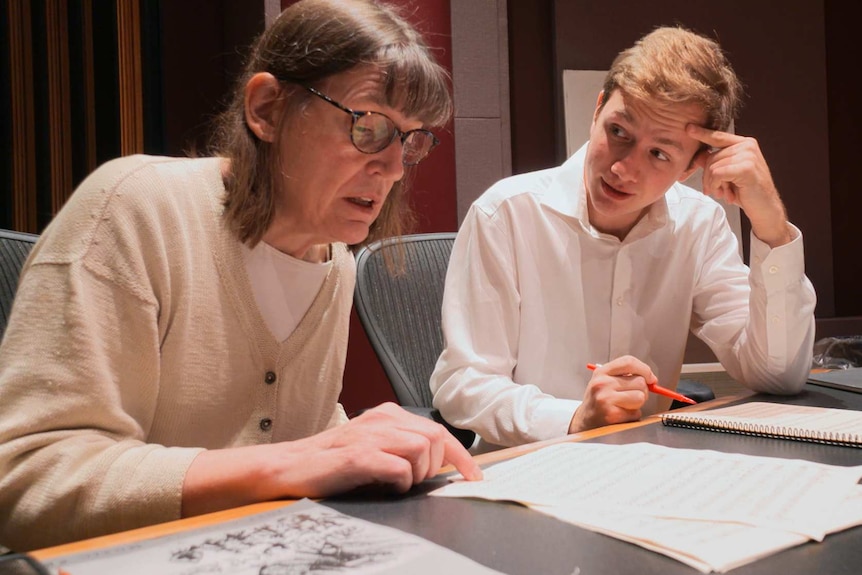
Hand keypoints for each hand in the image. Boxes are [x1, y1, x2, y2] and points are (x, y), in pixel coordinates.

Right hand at [282, 403, 482, 495]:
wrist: (290, 466)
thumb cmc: (332, 462)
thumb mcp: (373, 446)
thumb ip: (401, 448)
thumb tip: (437, 466)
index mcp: (388, 415)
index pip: (438, 430)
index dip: (462, 457)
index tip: (474, 477)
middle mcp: (383, 419)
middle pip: (436, 437)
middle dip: (433, 466)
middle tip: (412, 481)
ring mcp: (371, 436)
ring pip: (422, 449)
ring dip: (417, 474)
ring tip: (396, 483)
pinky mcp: (359, 456)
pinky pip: (400, 468)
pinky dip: (400, 482)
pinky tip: (385, 485)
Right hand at [568, 356, 654, 432]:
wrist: (585, 421)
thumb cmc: (599, 400)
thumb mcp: (605, 381)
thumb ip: (625, 375)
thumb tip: (652, 379)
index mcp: (601, 372)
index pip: (629, 362)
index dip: (645, 369)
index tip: (651, 378)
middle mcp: (602, 384)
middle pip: (640, 381)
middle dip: (642, 390)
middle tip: (632, 396)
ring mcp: (606, 399)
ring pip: (640, 397)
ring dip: (638, 404)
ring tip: (626, 405)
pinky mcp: (612, 415)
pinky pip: (636, 413)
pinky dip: (633, 415)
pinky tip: (621, 415)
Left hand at [687, 125, 792, 247]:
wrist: (764, 208)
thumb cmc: (746, 192)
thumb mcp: (727, 176)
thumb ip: (714, 164)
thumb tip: (697, 156)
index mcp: (744, 144)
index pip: (718, 137)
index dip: (703, 133)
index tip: (688, 128)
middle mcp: (747, 146)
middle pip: (711, 156)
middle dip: (708, 177)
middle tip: (717, 191)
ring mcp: (748, 155)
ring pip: (712, 166)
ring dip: (713, 184)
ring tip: (724, 193)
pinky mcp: (746, 167)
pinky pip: (717, 173)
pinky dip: (717, 185)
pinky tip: (727, 194)